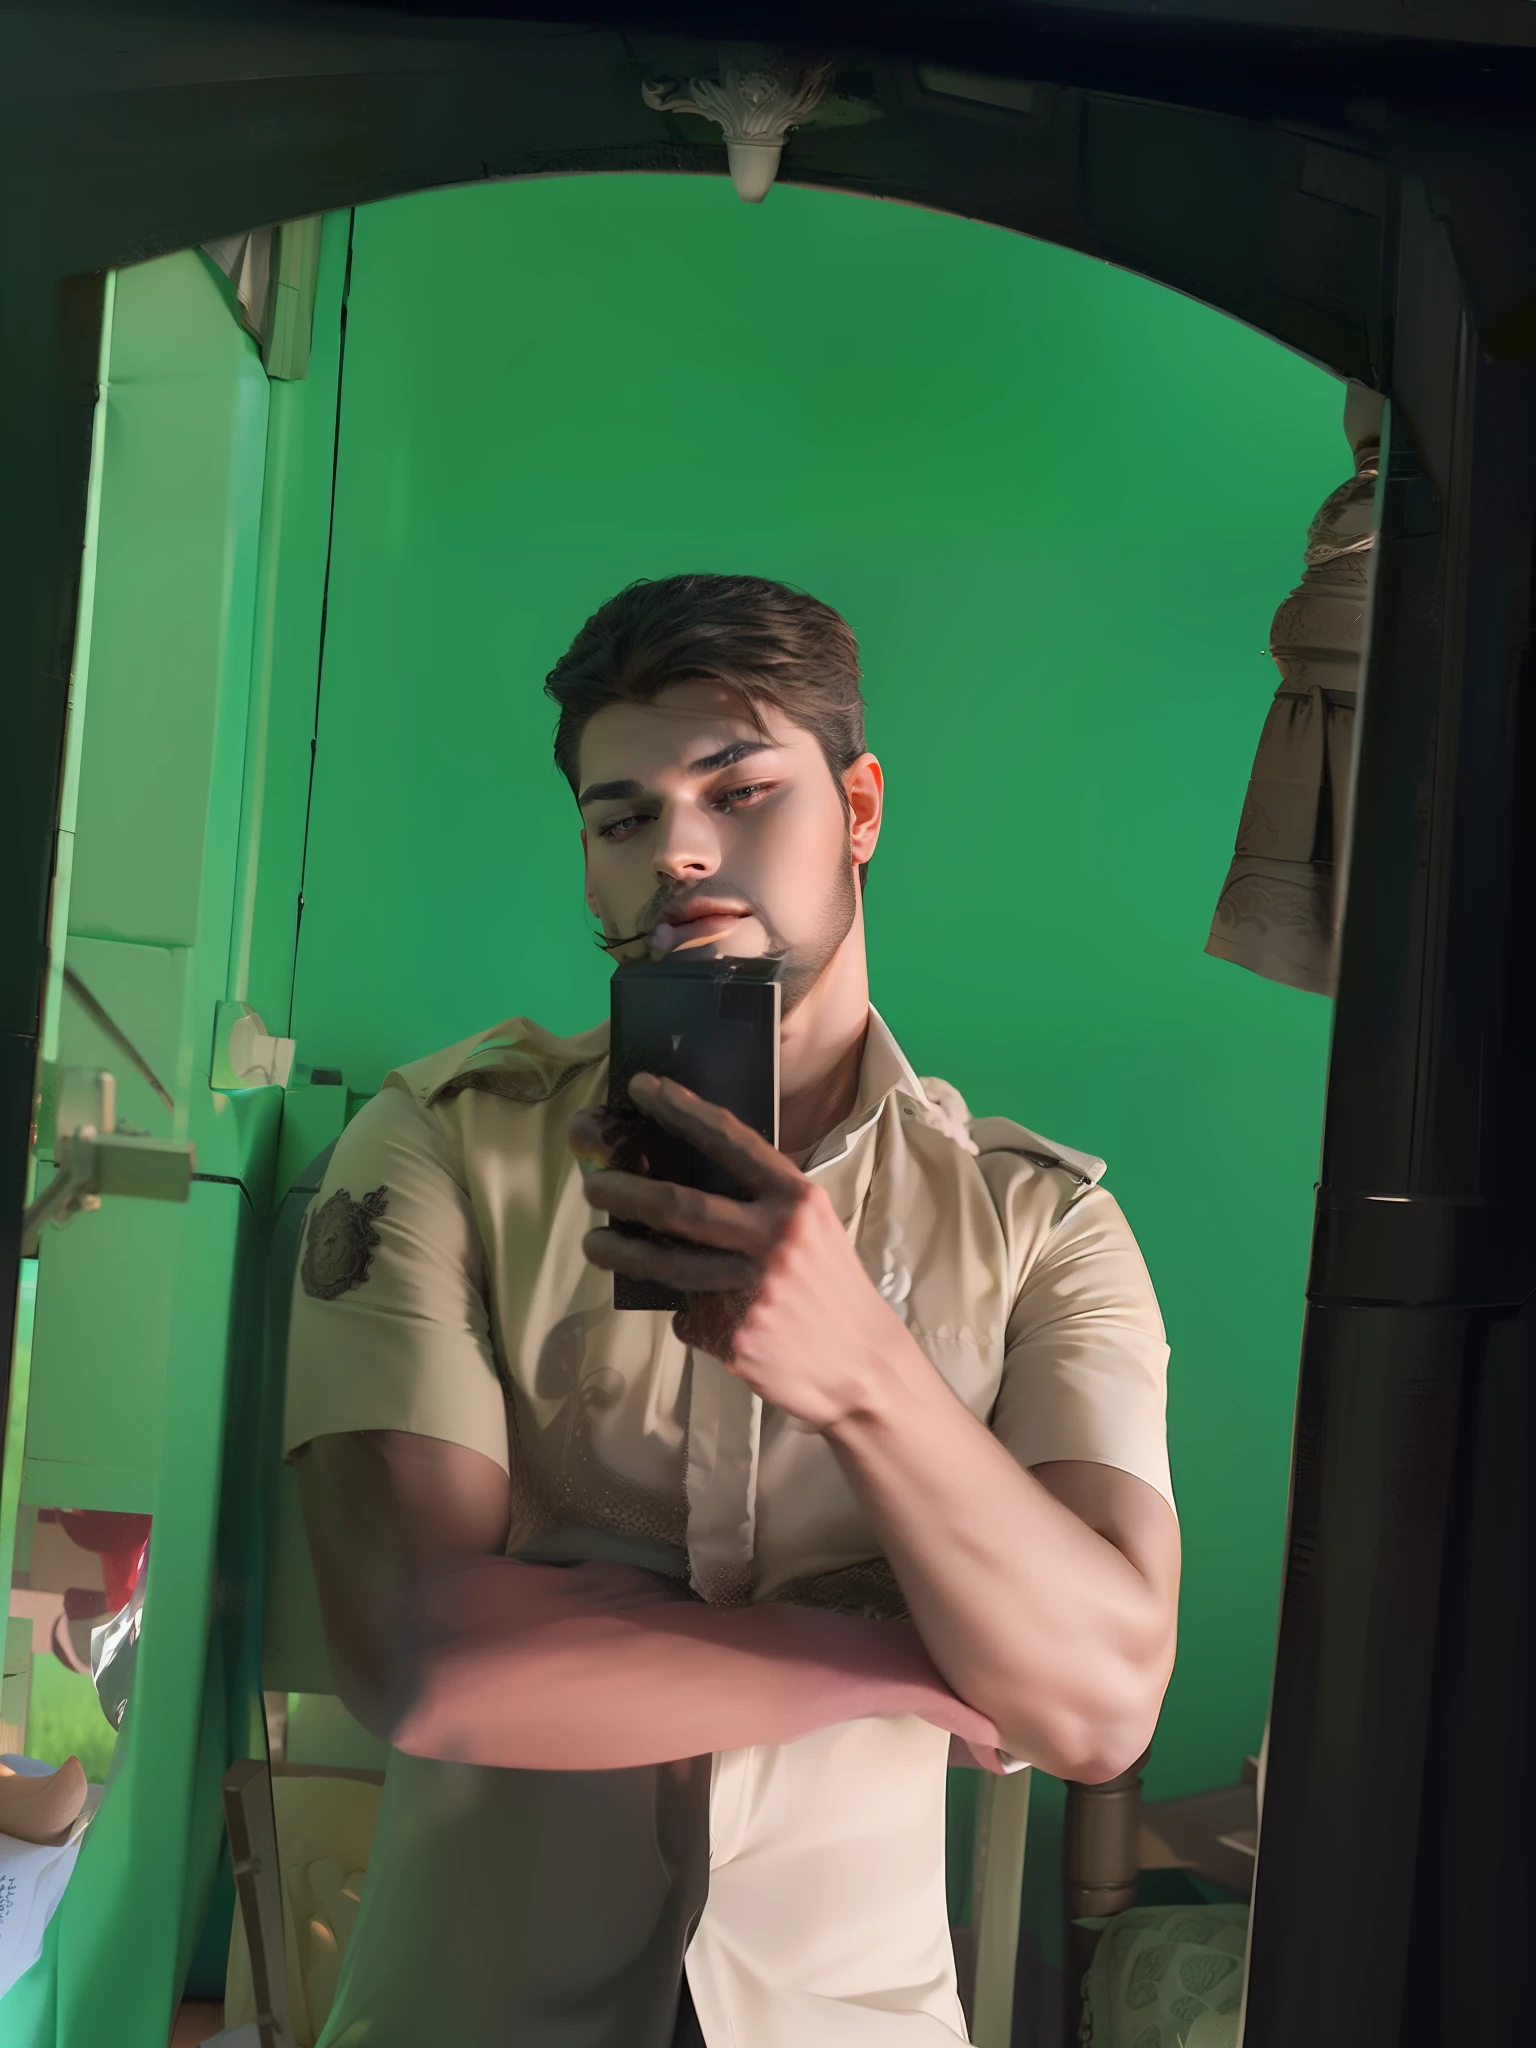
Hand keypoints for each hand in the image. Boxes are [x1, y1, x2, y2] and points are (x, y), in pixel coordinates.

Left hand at [572, 1073, 921, 1431]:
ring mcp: (754, 1290)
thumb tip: (683, 1185)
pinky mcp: (736, 1337)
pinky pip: (688, 1317)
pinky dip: (683, 1313)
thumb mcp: (811, 1230)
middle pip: (680, 1205)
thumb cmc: (829, 1288)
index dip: (681, 1109)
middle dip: (624, 1191)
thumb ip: (761, 1206)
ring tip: (594, 1243)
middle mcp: (776, 1239)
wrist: (863, 1367)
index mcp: (796, 1201)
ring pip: (665, 1264)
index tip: (642, 1088)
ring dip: (618, 1251)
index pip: (731, 1140)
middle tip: (594, 1184)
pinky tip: (689, 1314)